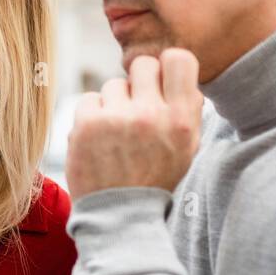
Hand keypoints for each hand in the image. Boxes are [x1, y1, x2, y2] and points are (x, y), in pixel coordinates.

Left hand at [65, 48, 202, 200]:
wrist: (119, 215)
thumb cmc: (153, 179)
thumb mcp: (186, 149)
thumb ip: (188, 110)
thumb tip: (181, 73)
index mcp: (180, 120)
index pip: (179, 59)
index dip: (167, 67)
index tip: (161, 83)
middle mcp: (151, 115)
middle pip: (142, 64)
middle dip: (138, 83)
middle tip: (135, 108)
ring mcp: (117, 118)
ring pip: (114, 84)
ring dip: (114, 103)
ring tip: (116, 133)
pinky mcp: (87, 123)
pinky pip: (89, 98)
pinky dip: (92, 115)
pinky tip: (98, 138)